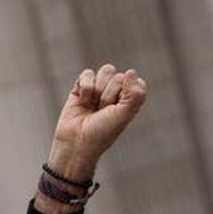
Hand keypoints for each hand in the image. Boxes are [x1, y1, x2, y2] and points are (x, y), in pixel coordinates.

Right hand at [47, 64, 147, 182]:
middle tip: (102, 111)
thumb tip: (131, 72)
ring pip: (105, 71)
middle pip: (118, 76)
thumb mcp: (125, 115)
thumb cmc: (102, 132)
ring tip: (92, 106)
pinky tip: (83, 101)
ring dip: (98, 90)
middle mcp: (114, 93)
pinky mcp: (80, 88)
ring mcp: (98, 89)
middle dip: (109, 95)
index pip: (133, 80)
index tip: (117, 111)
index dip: (124, 93)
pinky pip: (87, 74)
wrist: (76, 142)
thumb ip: (135, 94)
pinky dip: (86, 88)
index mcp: (128, 99)